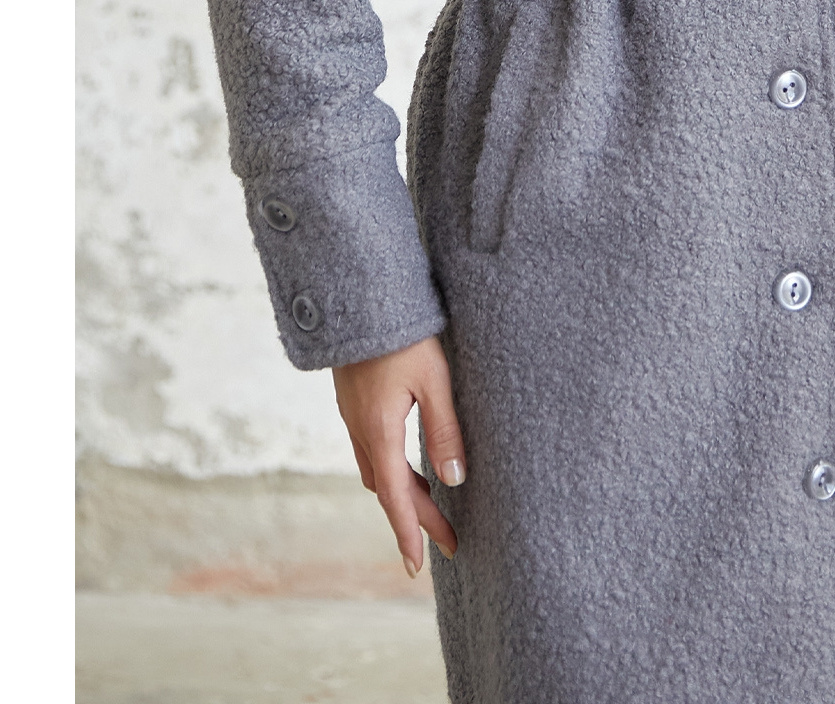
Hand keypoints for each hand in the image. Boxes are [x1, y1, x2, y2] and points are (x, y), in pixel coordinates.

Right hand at [332, 334, 465, 576]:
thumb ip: (445, 429)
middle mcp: (360, 429)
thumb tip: (455, 478)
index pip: (395, 496)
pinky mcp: (354, 403)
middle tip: (448, 540)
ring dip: (404, 493)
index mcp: (379, 430)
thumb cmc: (403, 333)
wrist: (359, 293)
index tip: (420, 566)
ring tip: (435, 507)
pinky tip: (410, 465)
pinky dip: (394, 469)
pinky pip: (373, 450)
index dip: (409, 532)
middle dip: (416, 517)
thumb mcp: (434, 378)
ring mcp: (353, 416)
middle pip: (389, 488)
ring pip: (379, 470)